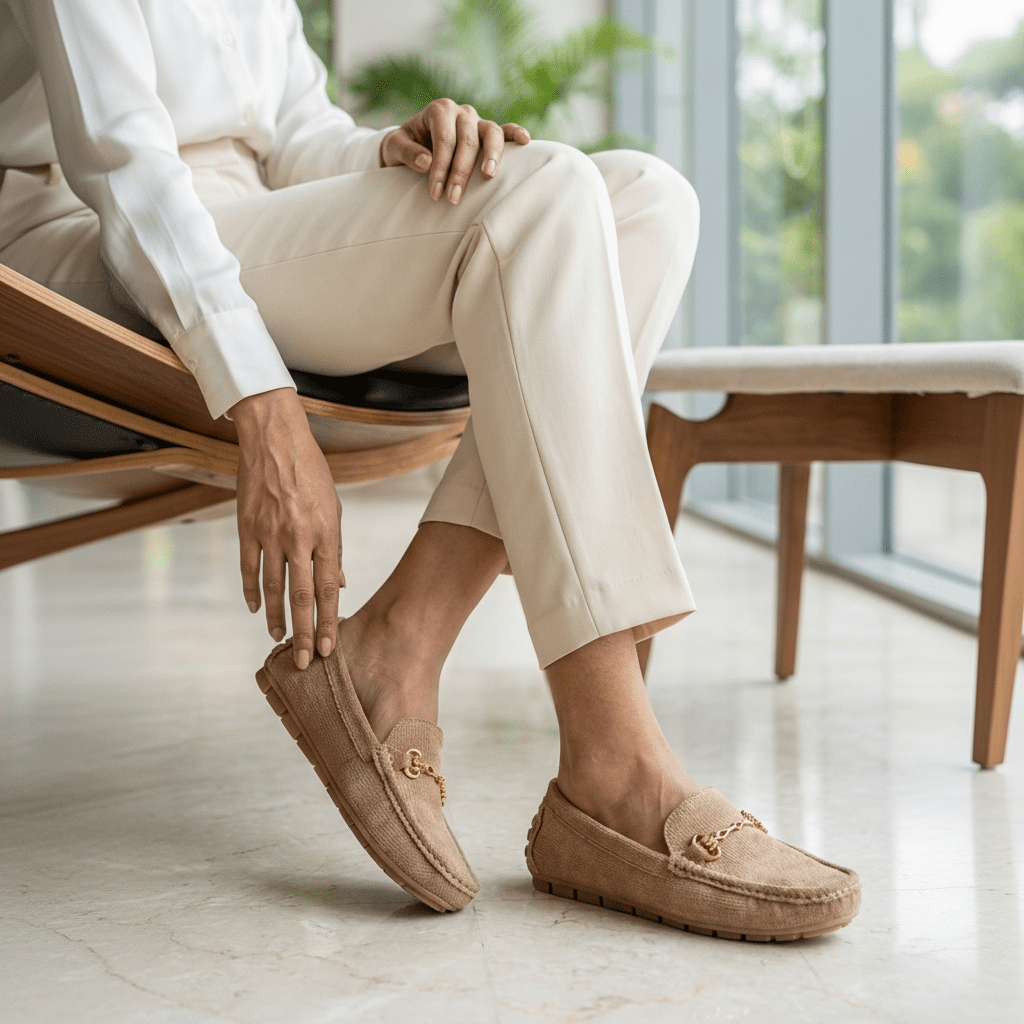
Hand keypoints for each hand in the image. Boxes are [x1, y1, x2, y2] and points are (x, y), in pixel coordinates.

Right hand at [231, 388, 341, 669]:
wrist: (275, 440)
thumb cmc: (311, 474)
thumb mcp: (334, 509)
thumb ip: (335, 550)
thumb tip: (338, 585)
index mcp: (326, 533)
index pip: (329, 588)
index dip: (329, 621)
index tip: (329, 648)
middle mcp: (298, 537)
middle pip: (301, 595)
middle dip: (304, 632)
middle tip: (304, 662)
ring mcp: (270, 533)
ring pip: (272, 587)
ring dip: (276, 617)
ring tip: (279, 640)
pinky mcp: (246, 527)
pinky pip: (247, 566)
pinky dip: (249, 590)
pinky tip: (253, 609)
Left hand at [380, 98, 530, 204]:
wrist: (413, 144)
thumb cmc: (405, 147)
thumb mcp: (395, 147)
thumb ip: (407, 152)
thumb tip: (426, 162)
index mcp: (439, 110)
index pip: (445, 139)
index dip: (441, 167)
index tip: (435, 194)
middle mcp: (461, 113)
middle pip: (468, 140)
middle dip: (461, 171)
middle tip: (453, 199)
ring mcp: (477, 122)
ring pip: (491, 133)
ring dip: (491, 155)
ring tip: (488, 176)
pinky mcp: (487, 134)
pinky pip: (505, 131)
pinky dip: (515, 134)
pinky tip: (524, 141)